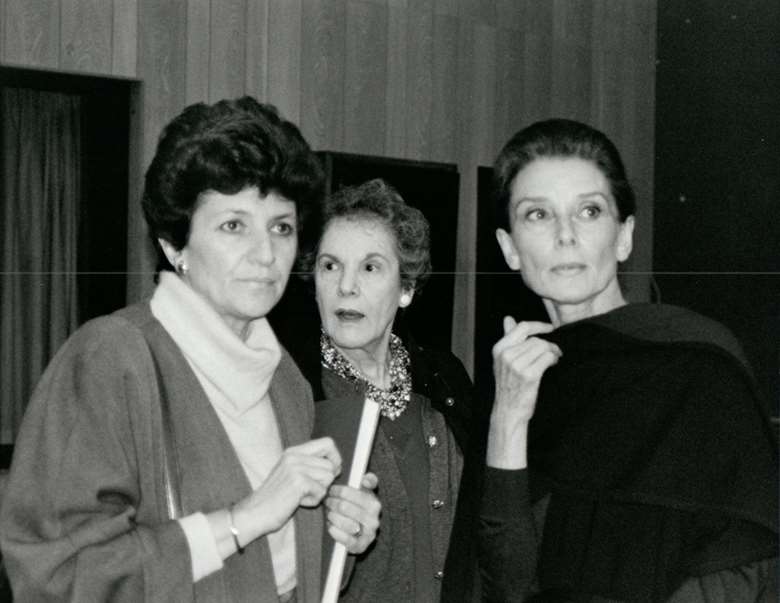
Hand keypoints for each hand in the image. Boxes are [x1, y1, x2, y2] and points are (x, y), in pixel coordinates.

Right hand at [233, 437, 341, 542]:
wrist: (255, 512)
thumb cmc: (276, 498)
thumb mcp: (291, 472)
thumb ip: (309, 464)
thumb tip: (337, 464)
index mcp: (294, 451)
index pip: (328, 442)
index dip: (335, 457)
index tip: (330, 471)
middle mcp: (294, 455)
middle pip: (331, 464)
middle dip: (326, 481)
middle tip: (310, 489)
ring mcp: (296, 467)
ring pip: (329, 477)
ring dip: (319, 491)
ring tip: (302, 495)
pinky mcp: (298, 481)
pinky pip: (322, 491)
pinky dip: (313, 501)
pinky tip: (298, 502)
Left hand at [324, 472, 380, 553]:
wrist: (362, 531)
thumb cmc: (360, 507)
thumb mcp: (366, 492)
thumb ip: (369, 481)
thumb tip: (366, 479)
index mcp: (374, 504)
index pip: (352, 493)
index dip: (339, 490)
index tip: (331, 489)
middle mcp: (373, 520)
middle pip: (344, 507)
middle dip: (332, 503)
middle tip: (327, 501)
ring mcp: (368, 535)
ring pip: (344, 523)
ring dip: (332, 516)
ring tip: (328, 513)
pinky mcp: (360, 547)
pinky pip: (346, 540)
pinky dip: (336, 532)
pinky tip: (330, 526)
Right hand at [488, 318, 561, 468]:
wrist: (508, 411)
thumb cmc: (508, 385)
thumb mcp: (503, 360)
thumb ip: (507, 337)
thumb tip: (508, 318)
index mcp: (499, 348)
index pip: (522, 327)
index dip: (539, 325)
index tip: (550, 328)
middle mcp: (506, 355)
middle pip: (535, 339)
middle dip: (548, 344)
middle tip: (554, 352)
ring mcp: (517, 365)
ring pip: (543, 347)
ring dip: (552, 352)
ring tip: (553, 359)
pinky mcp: (529, 375)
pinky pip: (547, 358)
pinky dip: (553, 359)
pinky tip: (553, 364)